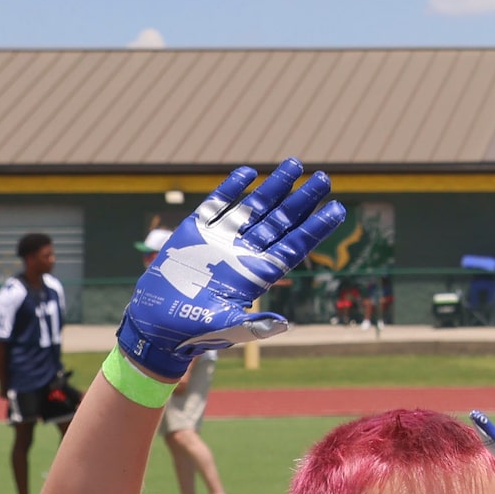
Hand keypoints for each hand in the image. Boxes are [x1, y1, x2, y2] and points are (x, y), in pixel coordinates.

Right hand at [116, 161, 343, 381]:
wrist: (156, 322)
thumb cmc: (194, 329)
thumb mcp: (225, 327)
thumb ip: (253, 325)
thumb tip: (284, 326)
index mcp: (259, 273)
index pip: (295, 245)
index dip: (316, 227)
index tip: (338, 209)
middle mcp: (246, 252)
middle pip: (282, 220)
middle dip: (303, 200)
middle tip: (325, 178)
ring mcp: (222, 239)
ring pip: (255, 207)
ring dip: (275, 187)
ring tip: (295, 164)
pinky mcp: (195, 232)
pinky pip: (218, 205)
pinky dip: (232, 188)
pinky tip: (249, 173)